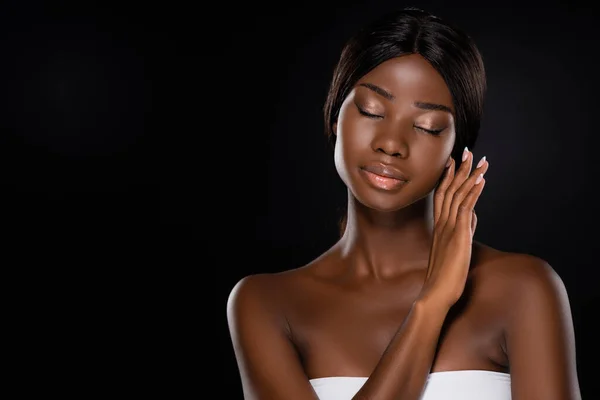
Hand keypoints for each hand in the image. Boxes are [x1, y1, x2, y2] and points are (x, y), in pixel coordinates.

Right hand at [419, 147, 488, 308]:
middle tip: (467, 151)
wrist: (436, 292)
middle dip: (460, 169)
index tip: (454, 162)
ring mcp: (449, 227)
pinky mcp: (458, 234)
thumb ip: (463, 230)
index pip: (442, 195)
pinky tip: (481, 180)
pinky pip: (466, 207)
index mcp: (439, 226)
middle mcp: (442, 223)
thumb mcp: (454, 249)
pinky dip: (473, 192)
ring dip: (470, 175)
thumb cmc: (444, 276)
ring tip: (480, 159)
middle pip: (449, 189)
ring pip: (458, 195)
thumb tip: (472, 217)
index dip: (448, 177)